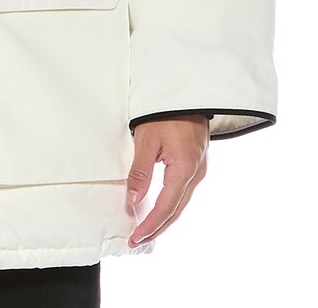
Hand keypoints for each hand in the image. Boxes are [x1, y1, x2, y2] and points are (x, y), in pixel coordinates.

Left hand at [126, 115, 209, 247]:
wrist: (186, 93)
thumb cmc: (164, 112)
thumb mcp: (146, 139)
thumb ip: (140, 171)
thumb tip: (133, 200)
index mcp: (185, 169)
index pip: (165, 207)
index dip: (150, 225)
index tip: (135, 237)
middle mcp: (196, 174)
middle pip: (176, 210)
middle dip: (157, 227)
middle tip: (137, 240)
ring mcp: (199, 169)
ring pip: (181, 203)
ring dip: (164, 218)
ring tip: (145, 229)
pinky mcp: (197, 164)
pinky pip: (183, 191)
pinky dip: (170, 204)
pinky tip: (158, 208)